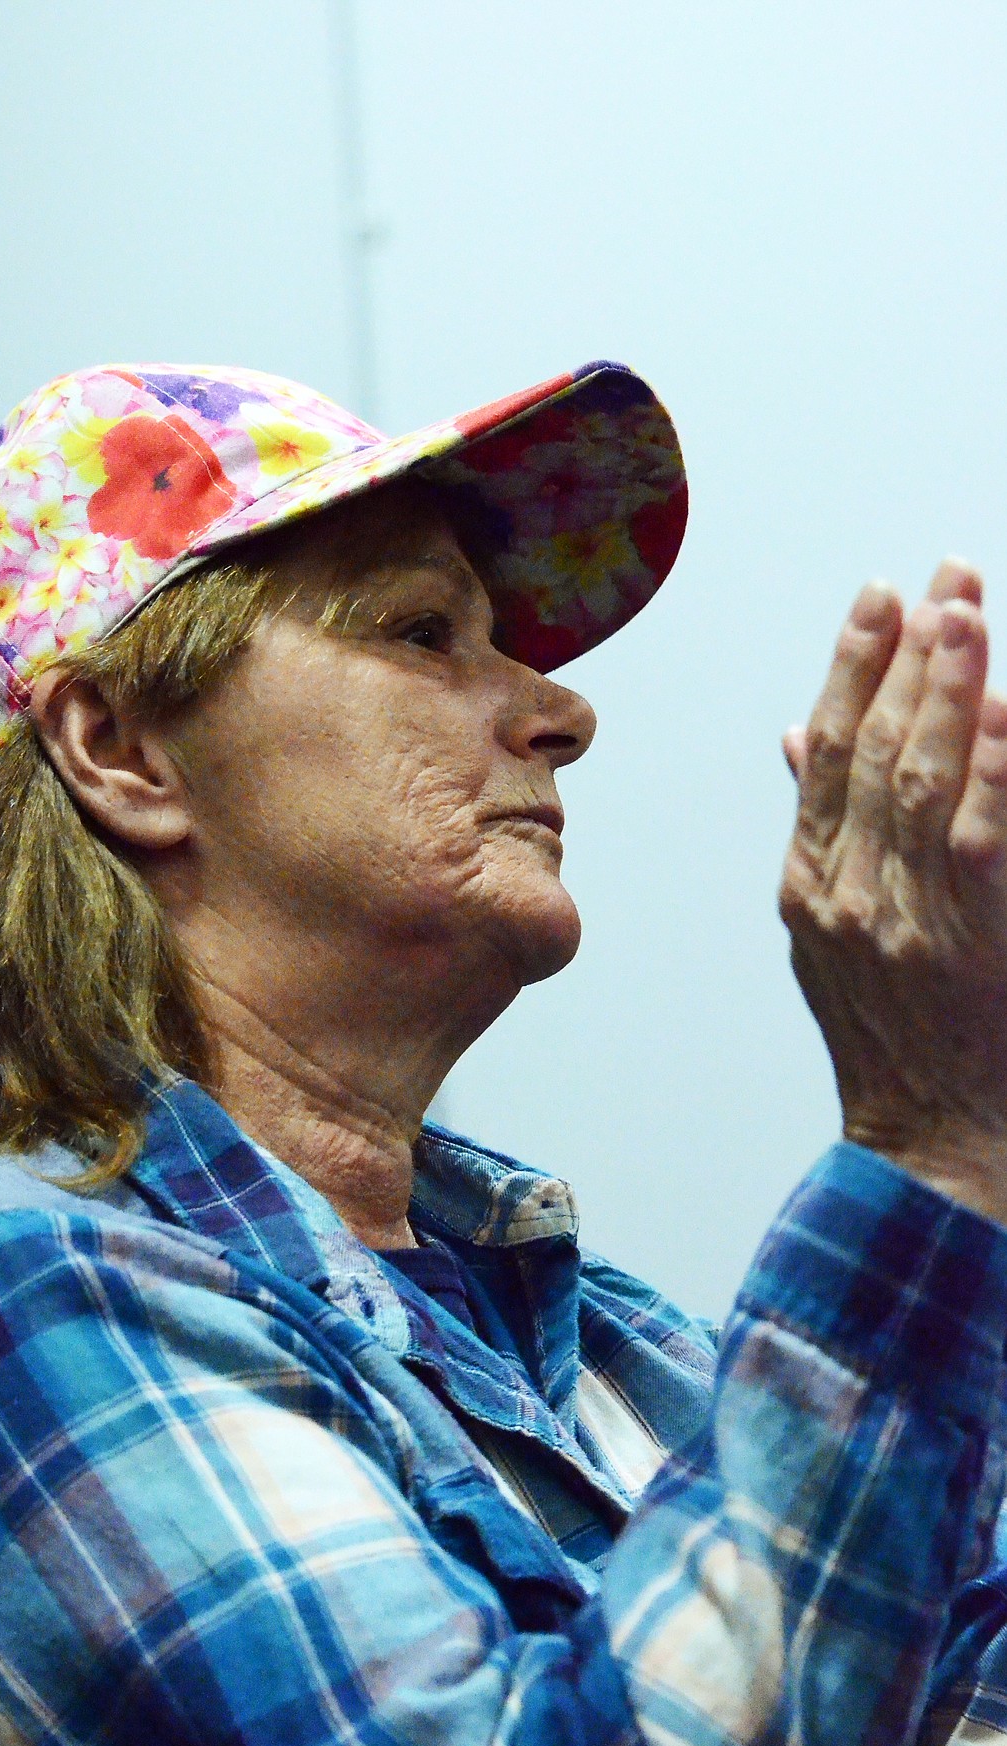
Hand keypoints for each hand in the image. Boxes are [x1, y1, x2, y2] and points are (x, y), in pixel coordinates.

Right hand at [780, 560, 1006, 1224]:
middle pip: (868, 747)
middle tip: (941, 577)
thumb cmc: (895, 1033)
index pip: (824, 750)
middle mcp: (844, 892)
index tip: (880, 597)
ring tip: (967, 610)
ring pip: (917, 776)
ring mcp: (900, 916)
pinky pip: (975, 831)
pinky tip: (999, 705)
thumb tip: (794, 734)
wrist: (929, 1134)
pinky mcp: (967, 934)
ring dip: (944, 686)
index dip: (851, 665)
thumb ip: (819, 827)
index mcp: (808, 883)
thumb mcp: (829, 930)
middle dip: (906, 652)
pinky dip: (987, 762)